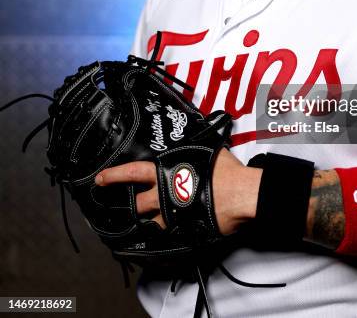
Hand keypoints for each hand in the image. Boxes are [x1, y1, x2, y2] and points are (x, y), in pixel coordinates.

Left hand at [95, 149, 261, 235]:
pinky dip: (172, 230)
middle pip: (137, 204)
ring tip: (157, 217)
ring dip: (153, 219)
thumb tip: (196, 137)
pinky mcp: (185, 230)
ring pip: (152, 222)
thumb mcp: (207, 150)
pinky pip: (172, 233)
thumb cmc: (226, 172)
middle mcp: (166, 195)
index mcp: (167, 172)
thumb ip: (194, 148)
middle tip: (133, 204)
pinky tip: (177, 227)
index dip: (114, 175)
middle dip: (135, 204)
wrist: (240, 193)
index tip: (101, 179)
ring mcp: (174, 215)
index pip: (133, 172)